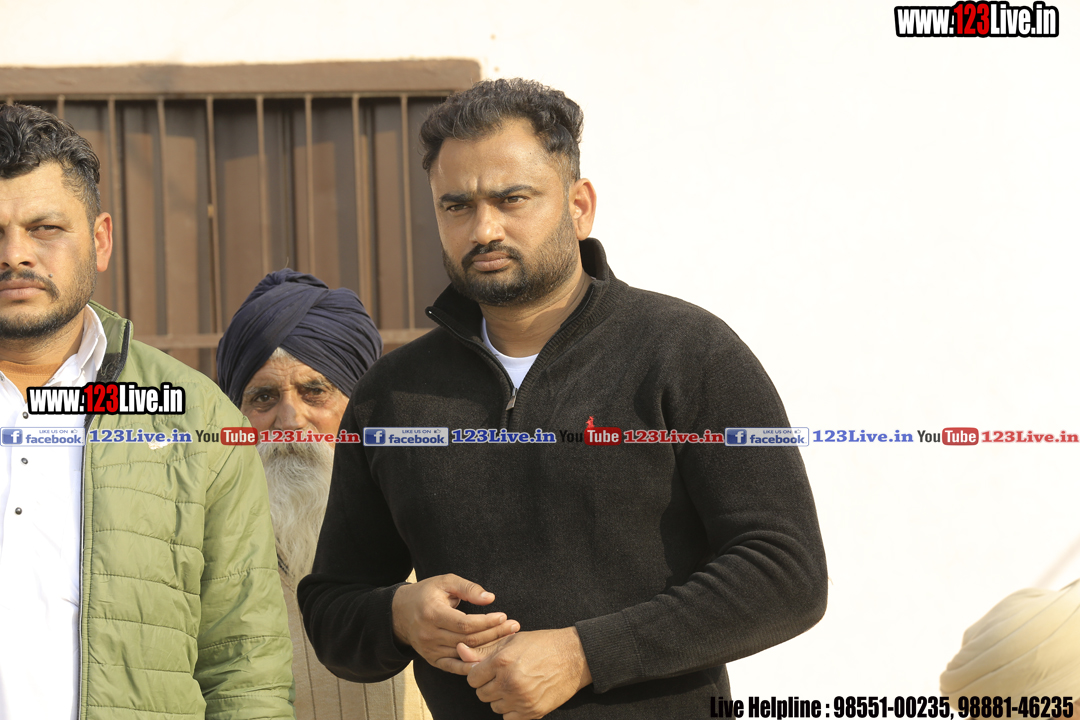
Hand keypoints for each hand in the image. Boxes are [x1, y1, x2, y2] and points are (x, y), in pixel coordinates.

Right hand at [392, 574, 518, 672]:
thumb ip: (468, 588)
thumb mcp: (445, 582)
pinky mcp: (432, 660)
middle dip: (493, 634)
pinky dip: (471, 666)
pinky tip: (488, 661)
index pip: (464, 623)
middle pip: (467, 639)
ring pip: (464, 653)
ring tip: (507, 640)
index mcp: (432, 613)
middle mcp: (429, 634)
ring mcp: (430, 650)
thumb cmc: (426, 593)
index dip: (486, 622)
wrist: (400, 613)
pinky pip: (454, 667)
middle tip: (513, 627)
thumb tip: (490, 598)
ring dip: (487, 648)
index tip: (504, 616)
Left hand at [457, 628, 592, 718]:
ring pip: (494, 706)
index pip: (472, 678)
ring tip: (515, 683)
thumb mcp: (512, 640)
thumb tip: (459, 651)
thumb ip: (484, 650)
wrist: (574, 657)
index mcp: (501, 661)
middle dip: (488, 685)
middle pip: (481, 693)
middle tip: (504, 675)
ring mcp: (521, 699)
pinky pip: (508, 718)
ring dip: (500, 698)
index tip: (488, 670)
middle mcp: (509, 682)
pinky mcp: (532, 712)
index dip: (478, 673)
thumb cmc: (542, 644)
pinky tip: (522, 696)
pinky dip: (512, 710)